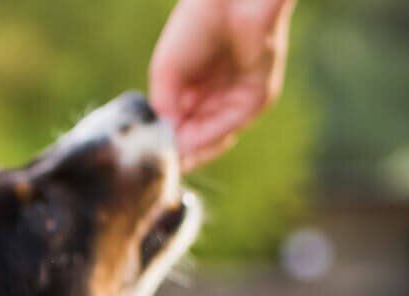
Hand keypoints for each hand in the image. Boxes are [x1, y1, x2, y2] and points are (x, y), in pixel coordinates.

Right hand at [149, 0, 296, 170]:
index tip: (150, 157)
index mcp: (193, 86)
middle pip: (199, 134)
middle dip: (182, 150)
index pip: (180, 124)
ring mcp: (238, 97)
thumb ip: (164, 108)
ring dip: (197, 148)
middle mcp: (216, 95)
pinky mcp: (258, 95)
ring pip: (217, 134)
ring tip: (176, 157)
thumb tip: (164, 144)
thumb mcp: (167, 72)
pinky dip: (213, 133)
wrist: (230, 1)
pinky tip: (194, 141)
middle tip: (164, 166)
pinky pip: (233, 121)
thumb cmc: (194, 27)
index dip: (166, 141)